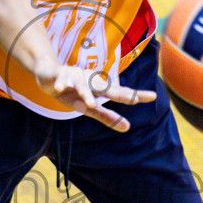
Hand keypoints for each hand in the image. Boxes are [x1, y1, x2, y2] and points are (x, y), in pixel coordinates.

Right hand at [36, 66, 156, 131]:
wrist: (49, 74)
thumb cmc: (73, 91)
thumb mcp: (88, 107)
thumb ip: (107, 117)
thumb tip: (128, 128)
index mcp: (99, 88)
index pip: (120, 92)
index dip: (135, 95)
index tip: (153, 96)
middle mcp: (91, 81)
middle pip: (106, 88)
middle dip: (119, 94)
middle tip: (134, 100)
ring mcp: (75, 78)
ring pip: (82, 86)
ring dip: (86, 94)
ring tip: (91, 104)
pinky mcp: (59, 76)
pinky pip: (60, 81)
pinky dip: (60, 84)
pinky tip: (60, 88)